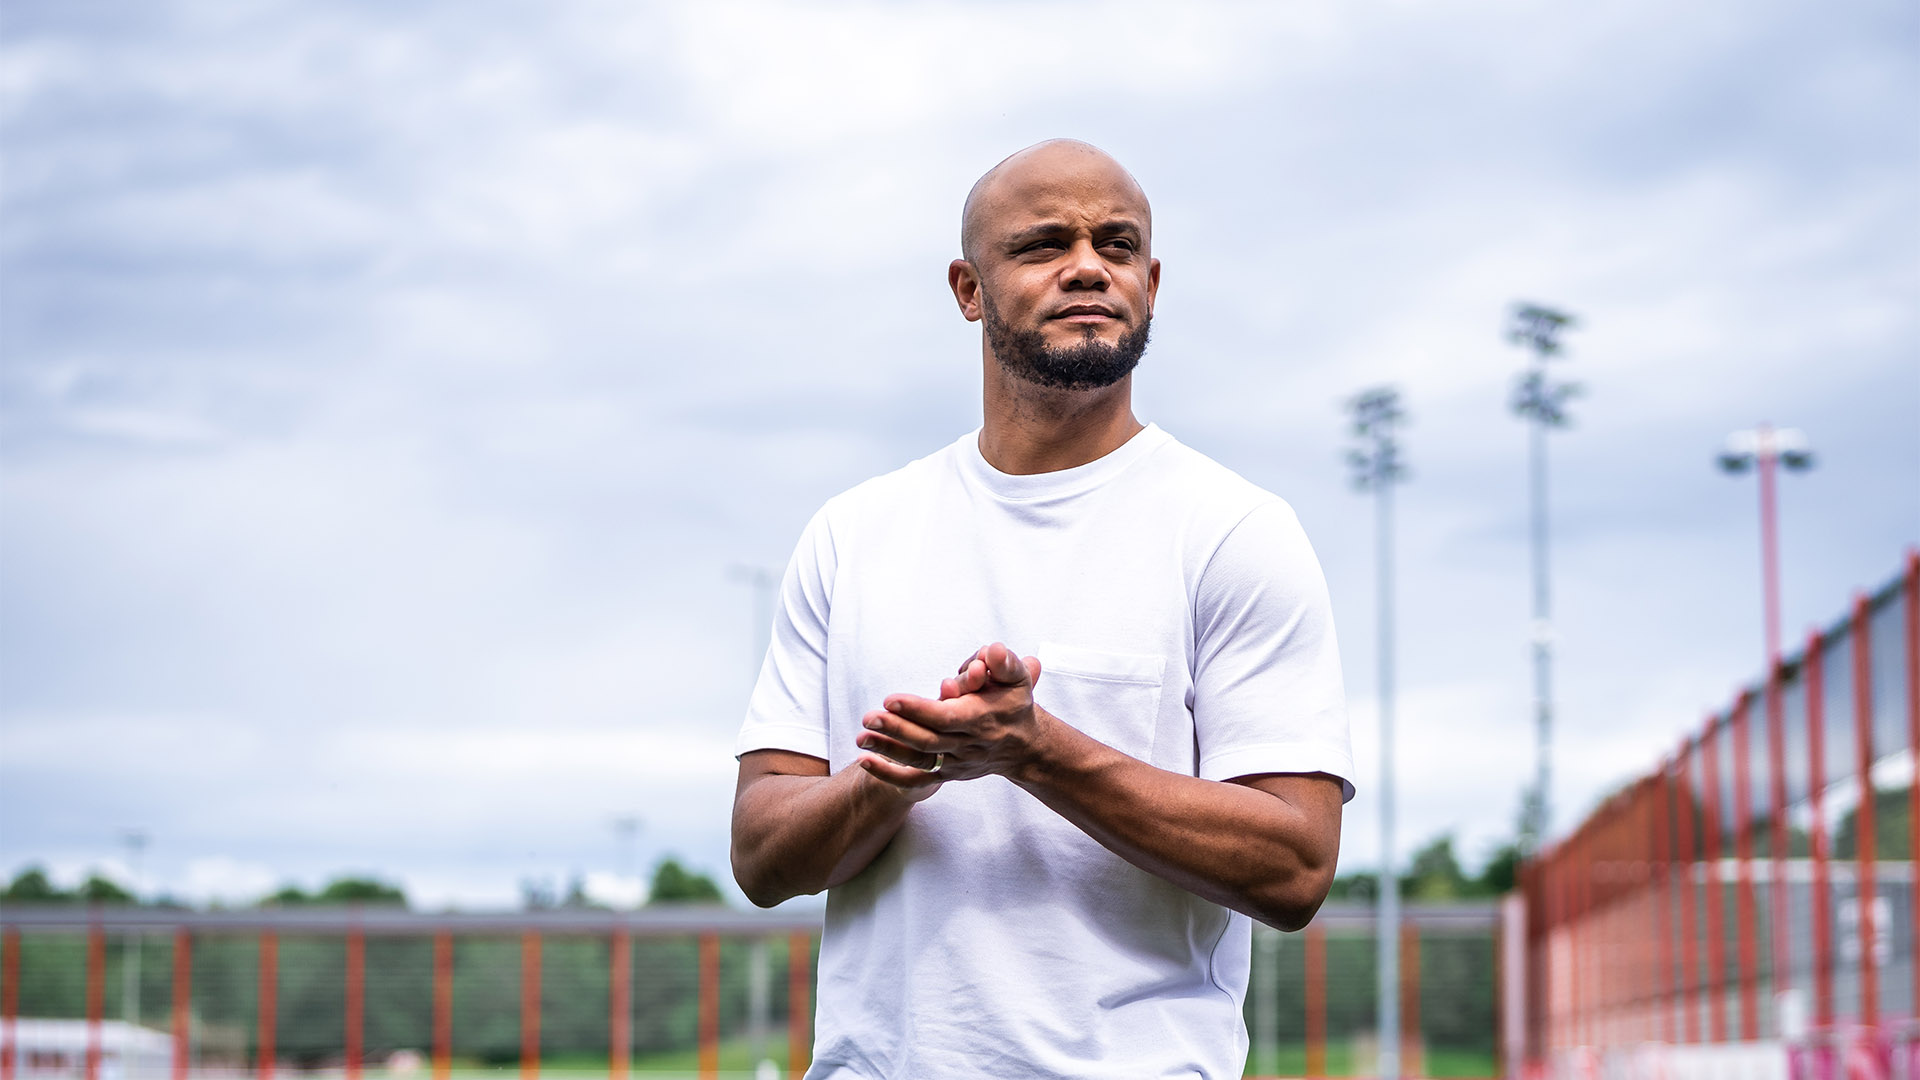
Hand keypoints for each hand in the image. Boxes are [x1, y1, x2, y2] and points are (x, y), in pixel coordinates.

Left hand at [854, 642, 1047, 787]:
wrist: (1024, 746)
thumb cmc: (1014, 703)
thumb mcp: (1018, 677)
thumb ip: (1004, 663)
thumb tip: (990, 652)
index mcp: (982, 719)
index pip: (946, 717)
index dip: (918, 710)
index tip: (891, 700)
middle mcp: (968, 745)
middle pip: (927, 740)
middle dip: (896, 729)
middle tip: (869, 716)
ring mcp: (956, 762)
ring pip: (918, 761)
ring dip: (888, 751)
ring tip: (861, 738)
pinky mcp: (947, 773)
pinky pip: (916, 780)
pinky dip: (890, 775)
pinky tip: (865, 762)